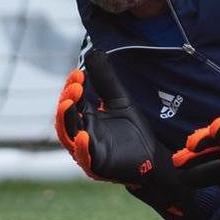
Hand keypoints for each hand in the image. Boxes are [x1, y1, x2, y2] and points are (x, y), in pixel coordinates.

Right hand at [56, 50, 190, 215]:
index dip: (72, 88)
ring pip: (70, 137)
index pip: (73, 102)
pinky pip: (86, 158)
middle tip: (74, 86)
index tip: (78, 73)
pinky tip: (84, 136)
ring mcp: (87, 152)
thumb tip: (93, 52)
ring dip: (68, 121)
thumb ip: (107, 81)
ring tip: (70, 103)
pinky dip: (83, 148)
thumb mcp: (120, 101)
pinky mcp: (96, 167)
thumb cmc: (133, 132)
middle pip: (67, 118)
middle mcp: (81, 134)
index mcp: (85, 119)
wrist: (152, 158)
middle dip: (68, 102)